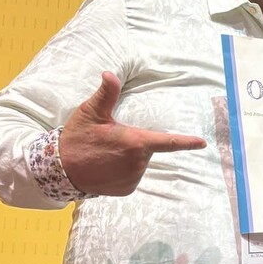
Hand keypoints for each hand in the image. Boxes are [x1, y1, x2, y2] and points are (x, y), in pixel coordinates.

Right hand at [58, 72, 205, 195]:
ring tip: (104, 155)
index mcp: (135, 142)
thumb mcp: (91, 112)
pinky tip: (105, 168)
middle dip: (133, 143)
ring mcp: (132, 178)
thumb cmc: (77, 137)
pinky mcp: (126, 190)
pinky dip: (122, 172)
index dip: (187, 142)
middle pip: (146, 149)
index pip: (168, 142)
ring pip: (138, 163)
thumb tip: (109, 74)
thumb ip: (106, 94)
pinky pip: (131, 177)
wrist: (60, 169)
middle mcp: (137, 163)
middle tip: (109, 141)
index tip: (202, 143)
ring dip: (128, 158)